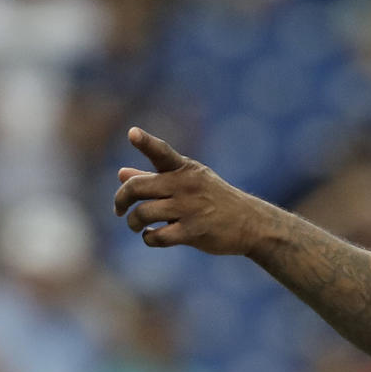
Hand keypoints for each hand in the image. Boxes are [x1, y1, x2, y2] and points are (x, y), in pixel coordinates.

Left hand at [114, 127, 272, 254]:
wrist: (251, 223)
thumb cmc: (215, 200)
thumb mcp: (190, 183)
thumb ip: (154, 178)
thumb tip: (121, 174)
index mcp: (185, 169)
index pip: (162, 152)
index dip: (146, 142)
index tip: (132, 133)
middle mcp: (187, 185)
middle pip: (137, 188)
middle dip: (121, 200)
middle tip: (119, 210)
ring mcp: (190, 208)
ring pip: (144, 214)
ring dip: (134, 223)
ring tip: (136, 226)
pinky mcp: (194, 231)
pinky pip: (157, 236)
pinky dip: (149, 238)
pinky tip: (152, 236)